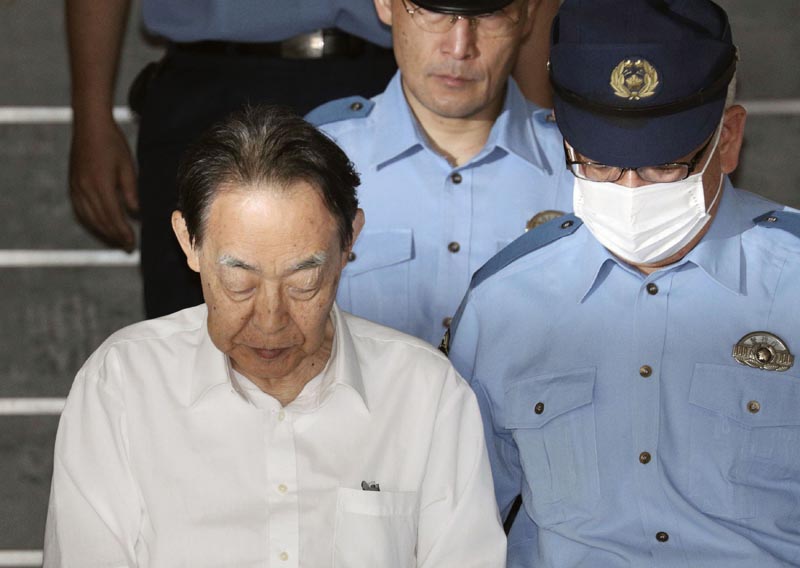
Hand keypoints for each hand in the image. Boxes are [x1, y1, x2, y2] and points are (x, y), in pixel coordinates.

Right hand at [68, 117, 138, 250]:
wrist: (89, 126)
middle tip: (126, 246)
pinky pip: (80, 210)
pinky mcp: (73, 184)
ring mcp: (76, 187)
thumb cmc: (112, 143)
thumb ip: (131, 192)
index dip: (123, 232)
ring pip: (88, 218)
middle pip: (100, 221)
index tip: (131, 243)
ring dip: (102, 232)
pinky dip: (90, 221)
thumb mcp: (127, 167)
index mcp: (101, 185)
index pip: (113, 217)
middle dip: (114, 236)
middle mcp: (85, 189)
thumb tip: (135, 214)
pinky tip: (99, 226)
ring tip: (115, 240)